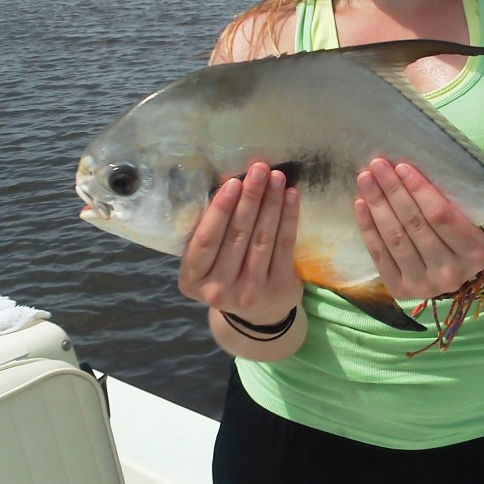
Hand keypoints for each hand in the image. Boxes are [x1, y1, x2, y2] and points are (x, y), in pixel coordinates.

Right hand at [178, 162, 302, 321]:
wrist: (259, 313)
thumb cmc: (227, 272)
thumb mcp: (208, 261)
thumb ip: (212, 231)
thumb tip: (230, 182)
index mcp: (192, 280)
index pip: (206, 241)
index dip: (220, 210)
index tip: (233, 182)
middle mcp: (218, 290)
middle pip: (237, 236)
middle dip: (250, 198)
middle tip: (259, 170)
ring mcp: (249, 292)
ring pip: (262, 239)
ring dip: (271, 204)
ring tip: (276, 177)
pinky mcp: (278, 289)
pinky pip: (284, 246)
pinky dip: (289, 218)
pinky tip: (291, 196)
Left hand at [353, 159, 483, 299]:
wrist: (458, 276)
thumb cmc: (462, 237)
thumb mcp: (468, 221)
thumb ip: (446, 202)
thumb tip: (406, 171)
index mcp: (474, 252)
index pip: (440, 215)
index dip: (418, 189)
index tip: (401, 167)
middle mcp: (450, 272)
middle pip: (414, 224)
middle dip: (393, 191)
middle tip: (377, 165)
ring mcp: (425, 285)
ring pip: (395, 238)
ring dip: (377, 205)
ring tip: (366, 180)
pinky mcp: (401, 290)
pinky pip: (380, 255)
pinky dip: (368, 228)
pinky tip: (360, 205)